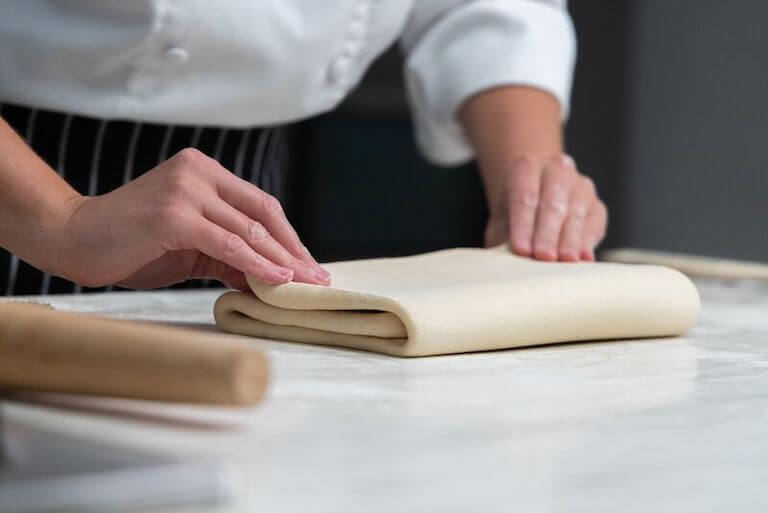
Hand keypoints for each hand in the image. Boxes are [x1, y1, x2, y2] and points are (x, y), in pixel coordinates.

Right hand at [55, 148, 329, 289]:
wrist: (73, 239)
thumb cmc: (130, 244)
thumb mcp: (190, 247)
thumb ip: (228, 255)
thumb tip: (270, 278)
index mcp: (203, 171)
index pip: (260, 204)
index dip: (288, 236)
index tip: (307, 264)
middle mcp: (198, 172)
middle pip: (262, 214)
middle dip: (293, 250)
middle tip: (317, 278)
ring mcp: (186, 190)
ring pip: (249, 230)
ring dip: (281, 260)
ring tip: (304, 285)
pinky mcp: (175, 215)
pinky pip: (228, 243)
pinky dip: (256, 264)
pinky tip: (277, 281)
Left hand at [484, 153, 606, 261]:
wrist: (535, 192)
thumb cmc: (515, 210)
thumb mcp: (501, 218)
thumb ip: (502, 235)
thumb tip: (505, 261)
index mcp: (526, 167)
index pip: (525, 197)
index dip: (523, 225)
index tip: (521, 250)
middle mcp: (557, 170)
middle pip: (553, 203)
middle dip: (548, 233)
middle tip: (543, 257)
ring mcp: (581, 186)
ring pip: (576, 213)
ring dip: (570, 239)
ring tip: (564, 260)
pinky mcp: (597, 206)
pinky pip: (595, 224)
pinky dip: (588, 242)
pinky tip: (583, 258)